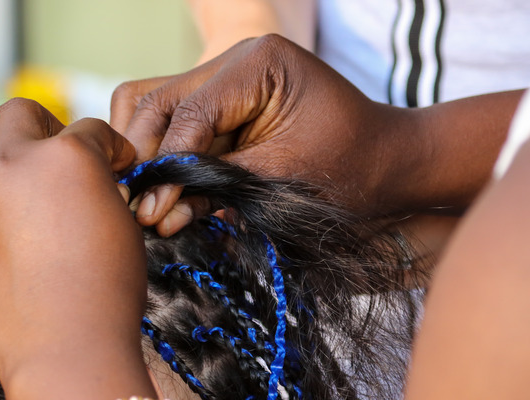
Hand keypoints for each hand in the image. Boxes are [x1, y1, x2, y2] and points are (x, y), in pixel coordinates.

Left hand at [0, 99, 160, 399]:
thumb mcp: (123, 224)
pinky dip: (12, 208)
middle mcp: (17, 165)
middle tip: (73, 158)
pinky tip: (36, 242)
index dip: (115, 148)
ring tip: (56, 208)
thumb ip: (101, 186)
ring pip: (1, 160)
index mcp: (66, 156)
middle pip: (21, 115)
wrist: (65, 349)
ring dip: (28, 169)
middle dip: (49, 126)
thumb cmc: (108, 288)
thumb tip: (95, 182)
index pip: (92, 129)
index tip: (122, 166)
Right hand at [111, 34, 519, 235]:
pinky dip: (166, 157)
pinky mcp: (223, 104)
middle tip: (141, 209)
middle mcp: (235, 60)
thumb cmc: (352, 167)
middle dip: (147, 158)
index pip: (190, 111)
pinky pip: (175, 123)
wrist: (388, 163)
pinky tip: (169, 193)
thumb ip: (216, 187)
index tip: (152, 209)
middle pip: (157, 100)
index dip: (166, 164)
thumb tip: (155, 211)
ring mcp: (225, 79)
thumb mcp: (283, 179)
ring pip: (154, 106)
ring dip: (148, 155)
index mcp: (259, 62)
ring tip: (152, 203)